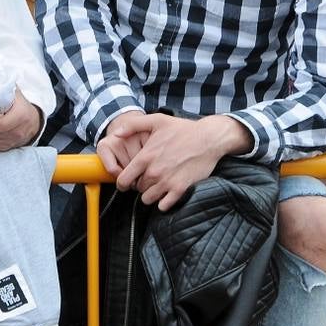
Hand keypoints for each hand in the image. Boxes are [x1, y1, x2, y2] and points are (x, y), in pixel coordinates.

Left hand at [100, 112, 252, 209]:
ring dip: (150, 194)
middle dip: (138, 186)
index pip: (123, 179)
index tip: (126, 181)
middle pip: (137, 189)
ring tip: (155, 186)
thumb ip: (132, 125)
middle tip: (146, 180)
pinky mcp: (181, 189)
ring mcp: (168, 182)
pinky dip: (163, 203)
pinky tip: (165, 194)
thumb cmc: (182, 129)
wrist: (209, 138)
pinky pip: (164, 205)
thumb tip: (116, 133)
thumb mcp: (156, 120)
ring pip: (148, 199)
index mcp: (145, 157)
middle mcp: (154, 172)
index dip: (122, 182)